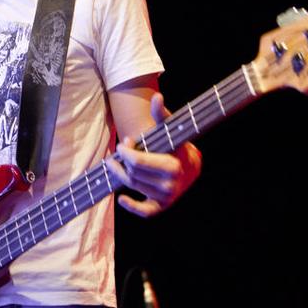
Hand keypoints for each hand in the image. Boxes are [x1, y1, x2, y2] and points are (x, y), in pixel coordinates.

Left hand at [105, 93, 201, 217]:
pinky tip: (122, 199)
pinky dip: (132, 206)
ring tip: (115, 164)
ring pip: (134, 185)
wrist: (191, 167)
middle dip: (122, 161)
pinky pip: (145, 212)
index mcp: (173, 165)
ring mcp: (167, 196)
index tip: (124, 144)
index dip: (125, 152)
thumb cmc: (177, 146)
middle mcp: (171, 183)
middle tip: (117, 153)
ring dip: (121, 174)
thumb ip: (162, 115)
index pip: (138, 162)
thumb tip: (156, 96)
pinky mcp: (163, 206)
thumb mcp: (170, 130)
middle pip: (133, 173)